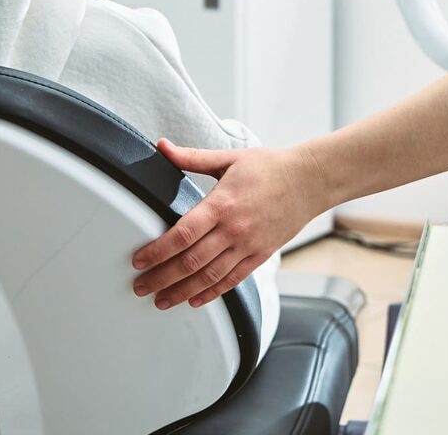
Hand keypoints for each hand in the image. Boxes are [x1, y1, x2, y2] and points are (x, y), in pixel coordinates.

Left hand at [132, 140, 328, 309]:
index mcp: (222, 204)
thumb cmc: (269, 167)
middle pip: (191, 261)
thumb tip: (162, 146)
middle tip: (140, 287)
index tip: (139, 261)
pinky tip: (195, 300)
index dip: (157, 251)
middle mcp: (234, 229)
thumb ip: (192, 157)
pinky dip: (212, 293)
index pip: (182, 234)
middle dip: (162, 278)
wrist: (309, 181)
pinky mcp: (260, 255)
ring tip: (161, 301)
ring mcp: (248, 246)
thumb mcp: (229, 158)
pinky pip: (233, 281)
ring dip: (182, 292)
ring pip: (210, 277)